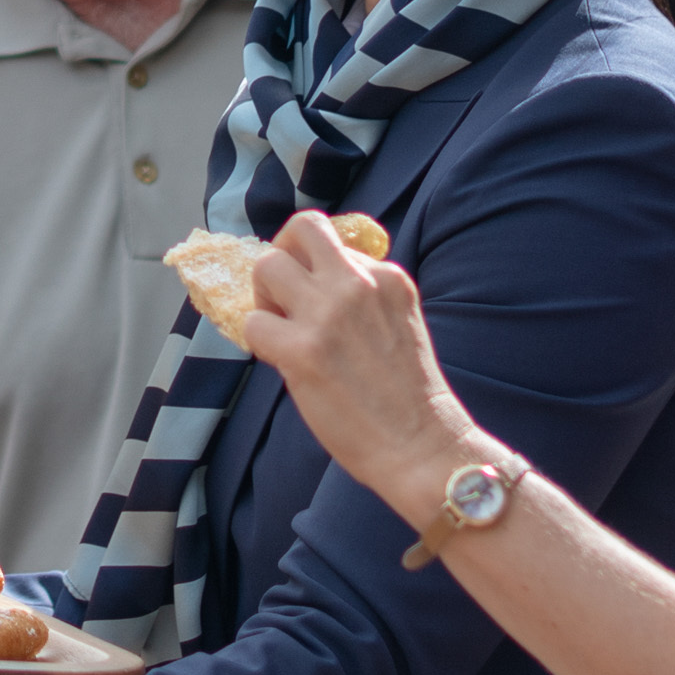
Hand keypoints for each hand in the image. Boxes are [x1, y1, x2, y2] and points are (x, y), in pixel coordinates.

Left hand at [243, 209, 465, 503]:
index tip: (318, 299)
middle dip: (283, 252)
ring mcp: (328, 314)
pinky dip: (258, 340)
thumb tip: (311, 281)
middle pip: (302, 228)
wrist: (421, 445)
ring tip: (278, 327)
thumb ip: (364, 295)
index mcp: (387, 275)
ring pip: (267, 265)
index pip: (335, 243)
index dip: (317, 270)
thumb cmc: (408, 395)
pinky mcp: (302, 350)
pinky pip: (253, 322)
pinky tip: (278, 360)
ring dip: (263, 295)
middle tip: (281, 291)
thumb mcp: (399, 321)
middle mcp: (358, 283)